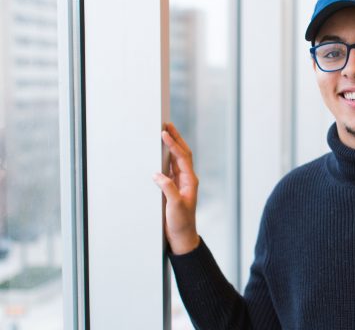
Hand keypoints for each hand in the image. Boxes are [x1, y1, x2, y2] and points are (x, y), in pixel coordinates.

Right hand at [153, 123, 200, 254]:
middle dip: (175, 138)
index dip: (174, 145)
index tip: (164, 133)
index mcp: (190, 181)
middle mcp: (187, 179)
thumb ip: (168, 189)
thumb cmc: (181, 222)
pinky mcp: (174, 187)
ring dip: (171, 145)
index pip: (182, 158)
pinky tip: (160, 152)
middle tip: (167, 124)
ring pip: (177, 159)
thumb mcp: (175, 206)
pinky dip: (166, 158)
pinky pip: (170, 168)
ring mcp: (181, 182)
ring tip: (164, 132)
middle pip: (182, 154)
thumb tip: (157, 174)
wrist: (182, 236)